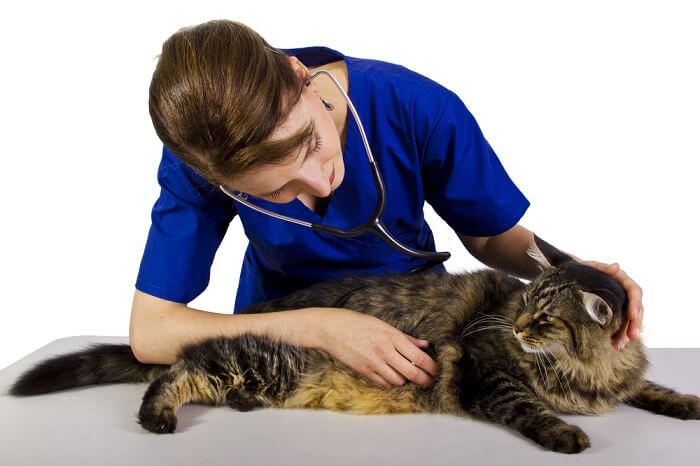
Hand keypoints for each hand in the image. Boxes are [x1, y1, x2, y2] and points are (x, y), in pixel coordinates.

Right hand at [309, 307, 440, 387]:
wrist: (330, 329)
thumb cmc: (356, 322)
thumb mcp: (382, 324)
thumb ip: (405, 337)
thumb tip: (424, 344)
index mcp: (391, 336)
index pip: (419, 357)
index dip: (432, 367)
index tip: (437, 371)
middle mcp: (384, 351)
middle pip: (412, 373)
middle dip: (425, 379)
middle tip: (430, 381)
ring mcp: (373, 362)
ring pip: (399, 381)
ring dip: (406, 380)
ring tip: (408, 376)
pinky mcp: (363, 371)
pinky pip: (383, 383)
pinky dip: (391, 382)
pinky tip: (392, 376)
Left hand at [580, 260, 642, 349]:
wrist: (573, 277)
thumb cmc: (582, 270)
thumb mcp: (590, 267)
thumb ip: (603, 268)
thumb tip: (616, 267)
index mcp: (622, 280)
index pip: (634, 291)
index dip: (635, 304)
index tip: (632, 315)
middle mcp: (624, 293)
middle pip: (636, 309)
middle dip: (634, 324)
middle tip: (631, 337)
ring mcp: (620, 304)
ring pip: (630, 320)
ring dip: (627, 333)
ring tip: (620, 344)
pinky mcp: (614, 313)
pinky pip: (621, 325)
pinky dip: (620, 335)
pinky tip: (616, 344)